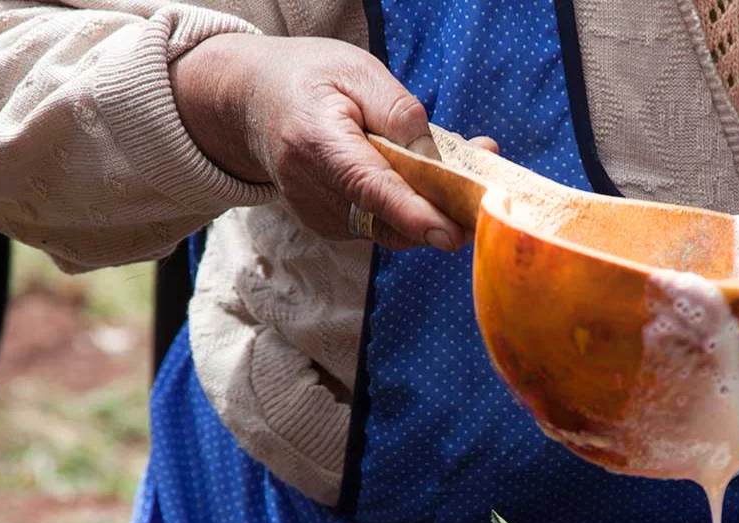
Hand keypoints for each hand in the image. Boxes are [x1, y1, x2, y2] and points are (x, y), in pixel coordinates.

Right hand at [172, 34, 496, 250]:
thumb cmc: (310, 79)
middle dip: (441, 212)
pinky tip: (422, 181)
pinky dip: (409, 210)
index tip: (448, 233)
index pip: (368, 186)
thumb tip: (439, 162)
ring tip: (459, 172)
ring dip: (431, 208)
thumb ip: (400, 115)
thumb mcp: (358, 72)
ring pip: (390, 228)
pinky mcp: (328, 226)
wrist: (252, 102)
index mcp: (315, 140)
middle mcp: (309, 188)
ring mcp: (316, 214)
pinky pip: (381, 226)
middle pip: (386, 219)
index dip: (411, 212)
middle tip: (486, 190)